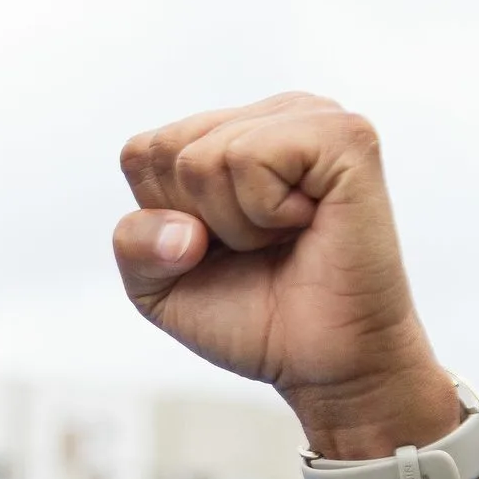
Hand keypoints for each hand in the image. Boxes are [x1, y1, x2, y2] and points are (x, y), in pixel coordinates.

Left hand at [113, 92, 459, 456]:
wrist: (323, 363)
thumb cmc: (251, 316)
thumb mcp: (158, 286)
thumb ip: (133, 243)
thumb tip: (183, 230)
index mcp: (231, 133)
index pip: (142, 154)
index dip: (163, 219)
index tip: (218, 247)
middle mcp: (273, 115)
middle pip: (166, 151)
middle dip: (196, 221)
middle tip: (257, 247)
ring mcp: (312, 117)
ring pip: (204, 157)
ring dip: (234, 225)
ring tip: (283, 238)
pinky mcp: (345, 138)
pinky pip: (251, 157)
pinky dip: (264, 213)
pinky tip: (307, 224)